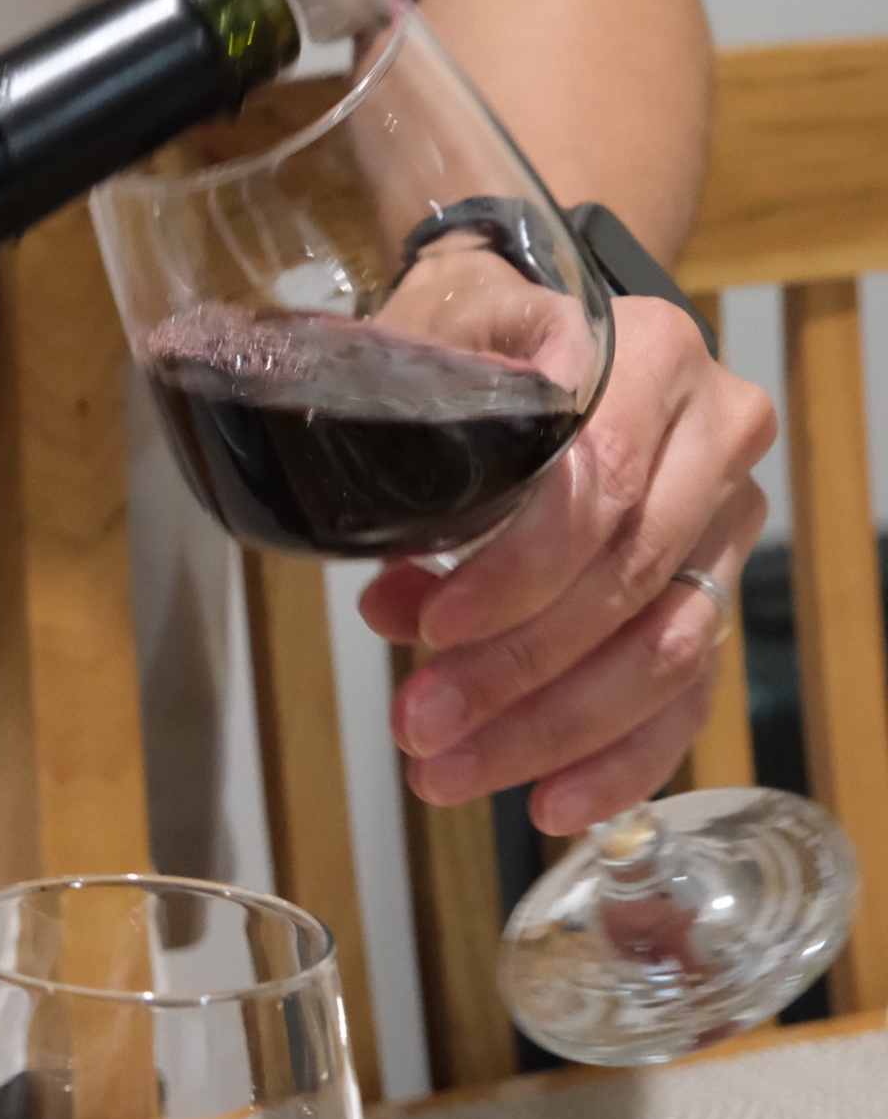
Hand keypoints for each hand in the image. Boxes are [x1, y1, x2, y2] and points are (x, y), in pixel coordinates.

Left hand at [359, 296, 774, 834]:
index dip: (518, 573)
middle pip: (629, 581)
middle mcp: (713, 436)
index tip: (430, 627)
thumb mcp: (432, 344)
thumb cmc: (472, 328)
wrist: (530, 315)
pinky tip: (551, 803)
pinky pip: (687, 693)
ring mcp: (723, 520)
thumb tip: (396, 594)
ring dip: (552, 730)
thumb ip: (415, 455)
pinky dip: (619, 758)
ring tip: (448, 773)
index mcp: (649, 358)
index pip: (600, 485)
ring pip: (662, 651)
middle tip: (419, 728)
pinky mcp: (713, 590)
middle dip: (518, 672)